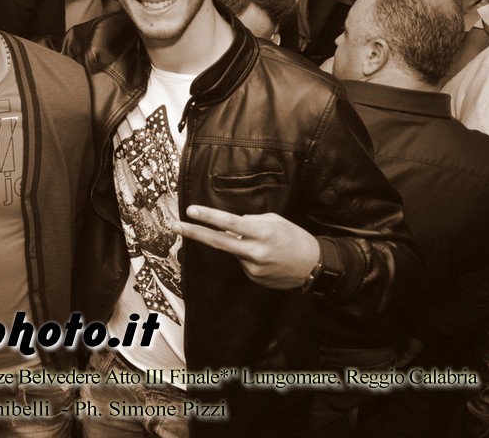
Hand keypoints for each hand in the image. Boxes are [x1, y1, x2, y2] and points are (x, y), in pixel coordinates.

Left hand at [171, 205, 319, 289]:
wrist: (314, 267)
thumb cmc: (295, 238)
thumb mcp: (276, 221)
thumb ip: (251, 221)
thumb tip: (232, 225)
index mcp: (261, 233)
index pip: (229, 223)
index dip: (208, 216)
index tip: (191, 211)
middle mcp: (254, 252)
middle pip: (217, 242)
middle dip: (193, 233)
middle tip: (174, 225)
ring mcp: (252, 267)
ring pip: (234, 250)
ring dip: (239, 244)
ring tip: (266, 246)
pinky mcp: (253, 277)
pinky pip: (242, 261)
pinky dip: (248, 255)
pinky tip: (266, 257)